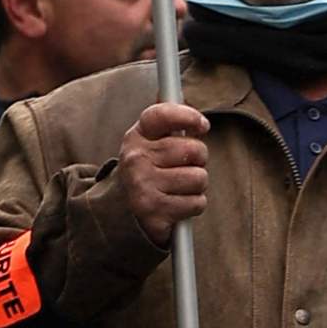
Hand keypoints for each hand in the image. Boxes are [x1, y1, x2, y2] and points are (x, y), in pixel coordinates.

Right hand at [112, 102, 210, 244]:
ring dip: (197, 184)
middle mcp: (136, 160)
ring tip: (180, 186)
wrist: (123, 211)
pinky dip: (194, 205)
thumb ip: (172, 124)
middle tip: (186, 165)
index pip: (164, 115)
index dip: (189, 116)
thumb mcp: (150, 142)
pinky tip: (178, 203)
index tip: (203, 126)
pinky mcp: (154, 213)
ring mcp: (143, 186)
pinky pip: (196, 203)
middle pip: (194, 149)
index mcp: (136, 137)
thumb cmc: (149, 169)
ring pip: (199, 178)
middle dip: (199, 158)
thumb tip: (200, 122)